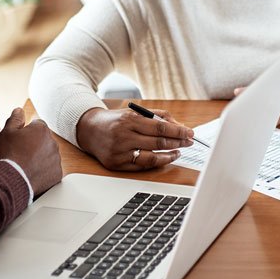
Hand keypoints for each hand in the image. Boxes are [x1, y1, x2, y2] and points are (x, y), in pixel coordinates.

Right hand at [0, 108, 62, 194]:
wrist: (12, 179)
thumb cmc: (8, 154)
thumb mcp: (7, 132)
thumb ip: (15, 119)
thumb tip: (19, 110)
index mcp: (42, 129)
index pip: (37, 125)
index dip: (26, 132)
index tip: (19, 141)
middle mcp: (53, 142)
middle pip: (44, 140)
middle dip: (35, 144)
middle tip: (21, 153)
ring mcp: (57, 159)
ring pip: (49, 154)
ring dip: (41, 157)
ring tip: (25, 165)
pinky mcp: (58, 174)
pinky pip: (52, 170)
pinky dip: (44, 171)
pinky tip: (32, 173)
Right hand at [76, 107, 194, 170]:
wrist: (89, 130)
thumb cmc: (116, 121)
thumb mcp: (134, 112)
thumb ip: (157, 116)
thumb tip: (179, 125)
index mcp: (129, 120)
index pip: (160, 127)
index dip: (178, 131)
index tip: (190, 133)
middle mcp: (123, 136)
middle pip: (158, 142)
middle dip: (178, 142)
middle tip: (189, 142)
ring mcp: (119, 152)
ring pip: (151, 157)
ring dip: (169, 155)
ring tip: (179, 151)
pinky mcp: (116, 164)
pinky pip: (141, 166)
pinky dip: (156, 162)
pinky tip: (165, 158)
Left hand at [235, 77, 279, 123]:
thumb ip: (274, 93)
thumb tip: (256, 99)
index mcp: (279, 83)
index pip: (261, 85)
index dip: (248, 89)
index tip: (236, 92)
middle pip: (264, 92)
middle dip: (251, 99)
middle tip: (239, 106)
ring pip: (273, 101)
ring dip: (261, 109)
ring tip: (249, 116)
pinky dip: (277, 117)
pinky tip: (269, 123)